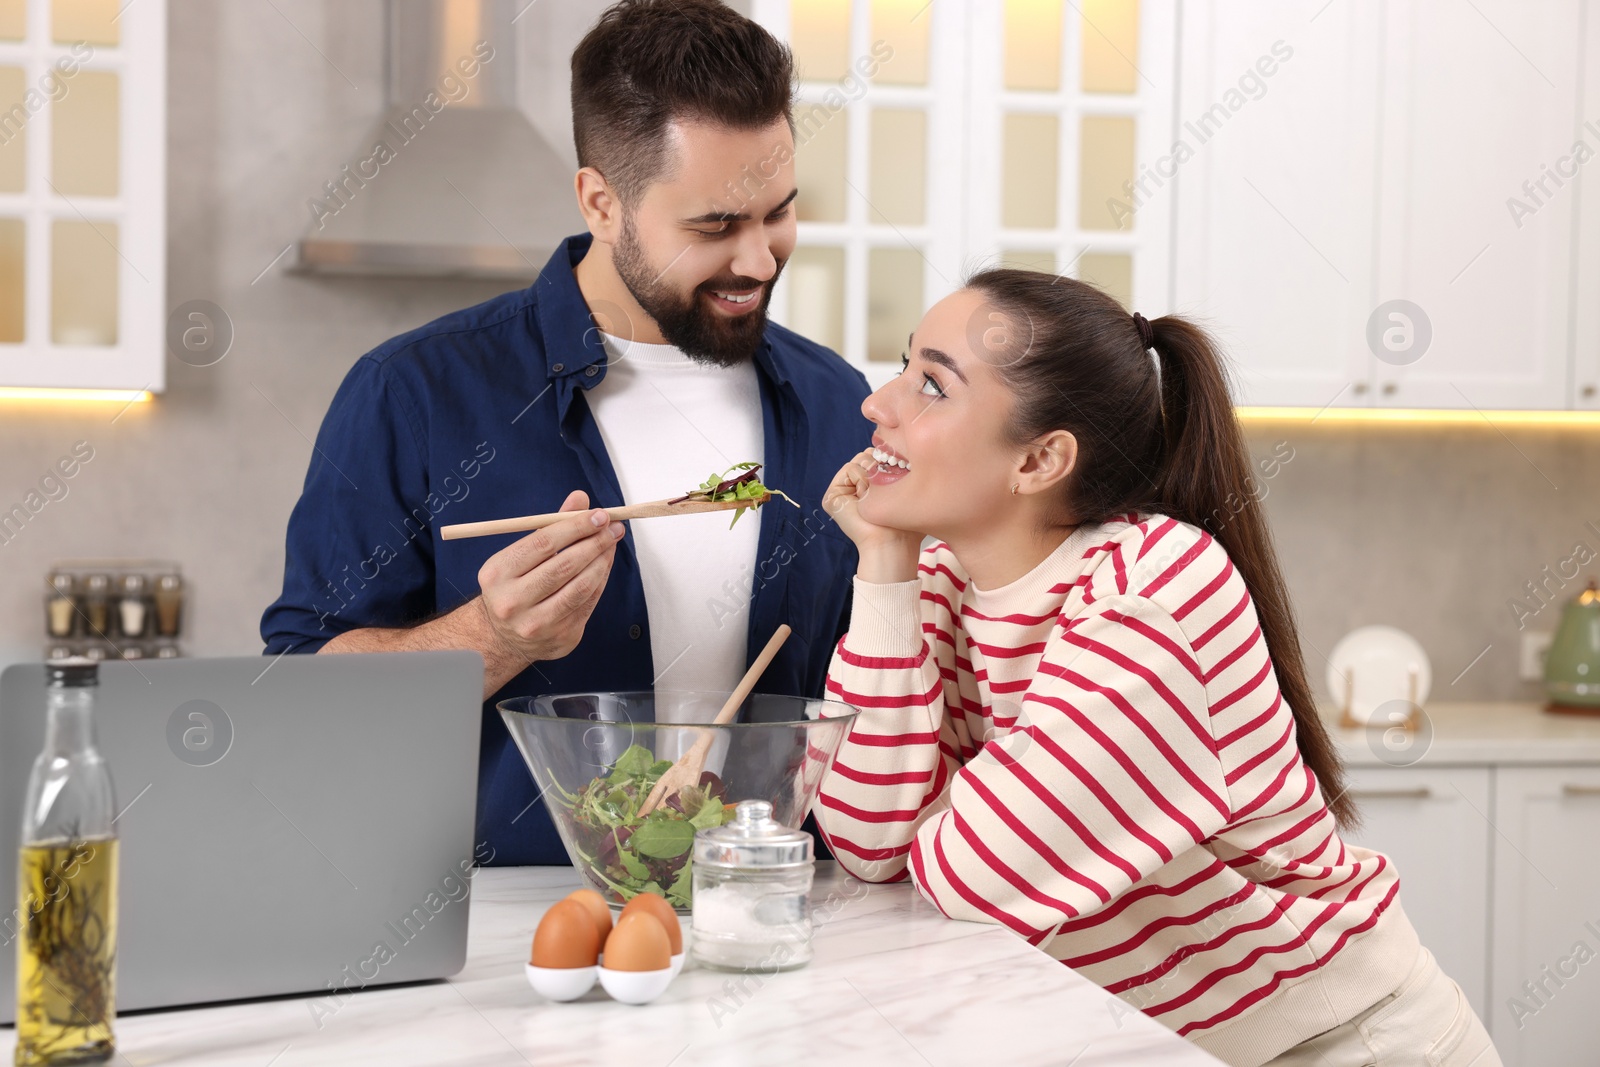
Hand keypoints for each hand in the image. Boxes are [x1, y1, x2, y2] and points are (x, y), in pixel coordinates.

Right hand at [476, 490, 624, 664]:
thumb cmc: (513, 586)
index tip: (599, 515)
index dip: (575, 527)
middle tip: (613, 527)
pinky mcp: (560, 637)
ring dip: (602, 561)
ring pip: (580, 587)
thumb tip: (580, 498)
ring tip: (611, 543)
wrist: (502, 637)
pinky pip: (588, 603)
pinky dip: (600, 580)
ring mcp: (537, 624)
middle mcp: (513, 601)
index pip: (542, 544)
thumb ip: (550, 526)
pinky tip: (605, 564)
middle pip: (564, 566)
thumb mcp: (519, 555)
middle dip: (594, 542)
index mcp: (498, 574)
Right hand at [824, 449, 921, 582]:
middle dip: (882, 467)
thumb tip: (898, 443)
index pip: (880, 456)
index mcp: (869, 485)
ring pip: (860, 459)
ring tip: (876, 498)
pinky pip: (850, 468)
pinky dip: (862, 480)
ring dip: (874, 475)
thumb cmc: (906, 522)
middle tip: (887, 493)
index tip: (899, 486)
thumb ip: (901, 464)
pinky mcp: (832, 497)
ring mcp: (842, 491)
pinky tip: (865, 500)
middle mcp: (853, 487)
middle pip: (869, 454)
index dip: (892, 463)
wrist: (892, 543)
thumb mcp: (908, 488)